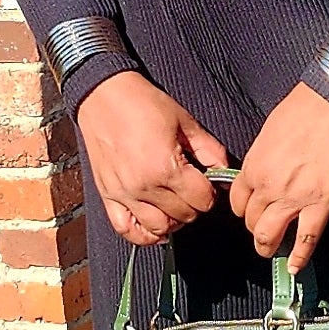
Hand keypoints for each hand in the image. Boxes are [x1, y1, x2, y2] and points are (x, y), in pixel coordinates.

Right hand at [76, 71, 230, 244]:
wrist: (103, 96)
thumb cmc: (143, 104)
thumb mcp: (185, 122)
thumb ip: (210, 150)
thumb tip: (225, 172)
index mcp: (166, 167)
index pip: (202, 201)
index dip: (210, 193)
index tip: (207, 183)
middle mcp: (144, 186)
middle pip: (183, 216)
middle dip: (194, 205)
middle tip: (191, 189)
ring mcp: (123, 194)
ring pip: (159, 228)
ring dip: (173, 220)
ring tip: (174, 203)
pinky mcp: (108, 196)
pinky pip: (127, 231)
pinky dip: (144, 234)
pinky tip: (154, 222)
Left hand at [231, 83, 328, 268]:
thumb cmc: (303, 109)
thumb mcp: (269, 133)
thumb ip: (264, 159)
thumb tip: (265, 172)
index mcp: (253, 167)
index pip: (237, 202)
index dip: (243, 210)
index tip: (251, 212)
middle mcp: (268, 187)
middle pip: (251, 221)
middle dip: (255, 229)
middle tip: (264, 231)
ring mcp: (294, 198)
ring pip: (270, 235)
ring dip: (268, 247)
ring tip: (272, 252)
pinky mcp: (321, 203)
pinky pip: (306, 239)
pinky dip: (299, 257)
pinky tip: (295, 267)